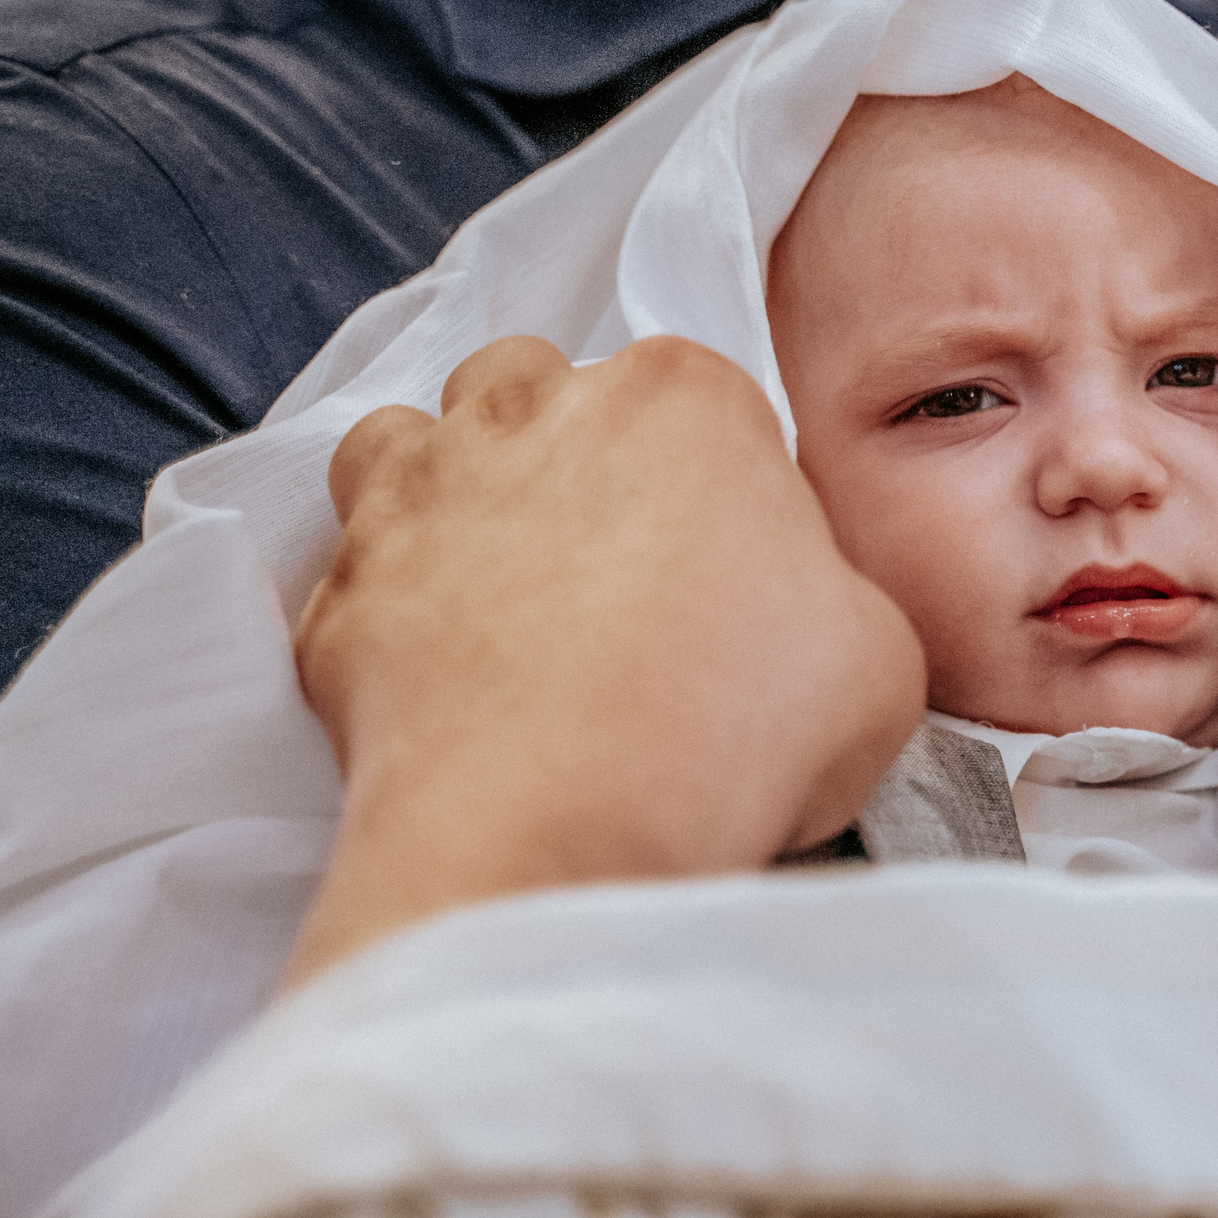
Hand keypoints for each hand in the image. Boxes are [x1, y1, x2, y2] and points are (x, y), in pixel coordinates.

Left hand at [285, 335, 924, 982]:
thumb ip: (835, 602)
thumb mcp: (878, 659)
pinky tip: (433, 681)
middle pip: (534, 384)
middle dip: (560, 449)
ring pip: (404, 442)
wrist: (557, 832)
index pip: (700, 397)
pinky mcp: (338, 596)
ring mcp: (418, 495)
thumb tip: (797, 623)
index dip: (716, 483)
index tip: (730, 565)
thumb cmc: (734, 727)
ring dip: (441, 493)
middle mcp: (535, 411)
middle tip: (610, 564)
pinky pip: (349, 578)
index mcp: (681, 396)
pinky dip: (379, 615)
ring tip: (498, 592)